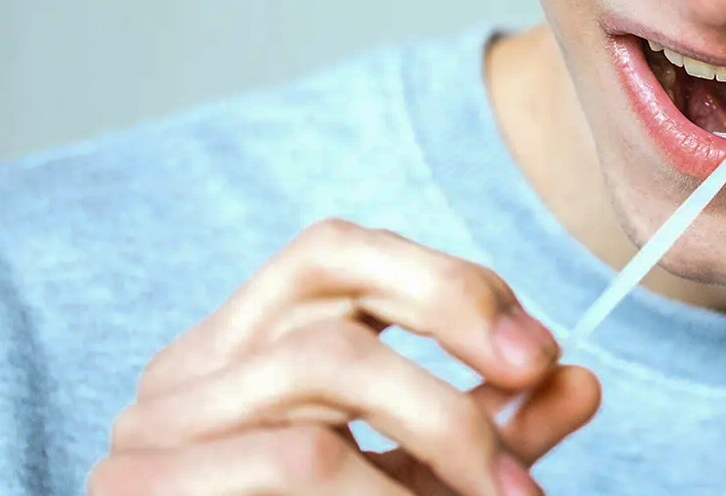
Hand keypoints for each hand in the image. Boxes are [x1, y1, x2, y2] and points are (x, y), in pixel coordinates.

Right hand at [89, 218, 599, 495]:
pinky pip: (300, 456)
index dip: (449, 281)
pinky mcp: (142, 491)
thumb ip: (489, 434)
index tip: (539, 349)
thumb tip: (583, 383)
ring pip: (324, 362)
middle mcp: (182, 376)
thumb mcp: (417, 483)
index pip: (338, 253)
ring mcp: (150, 431)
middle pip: (330, 270)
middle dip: (454, 308)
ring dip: (443, 420)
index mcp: (237, 355)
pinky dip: (388, 490)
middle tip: (539, 371)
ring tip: (503, 491)